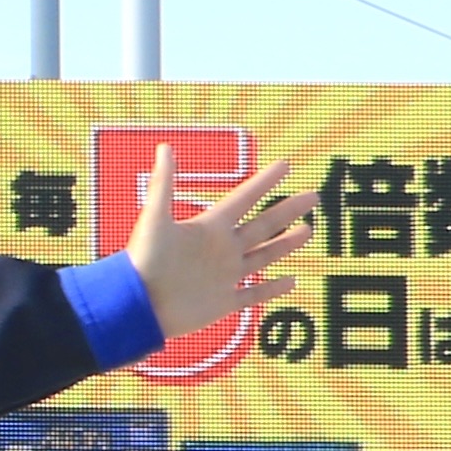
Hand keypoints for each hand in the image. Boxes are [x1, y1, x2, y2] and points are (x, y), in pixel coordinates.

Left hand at [123, 147, 315, 340]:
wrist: (137, 304)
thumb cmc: (143, 260)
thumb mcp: (156, 218)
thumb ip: (164, 183)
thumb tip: (165, 146)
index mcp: (209, 227)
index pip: (244, 198)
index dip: (265, 181)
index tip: (285, 164)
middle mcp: (220, 249)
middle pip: (262, 225)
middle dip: (287, 210)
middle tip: (313, 195)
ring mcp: (223, 276)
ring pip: (263, 256)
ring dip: (286, 244)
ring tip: (308, 230)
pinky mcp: (222, 302)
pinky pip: (253, 295)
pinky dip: (272, 289)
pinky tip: (291, 280)